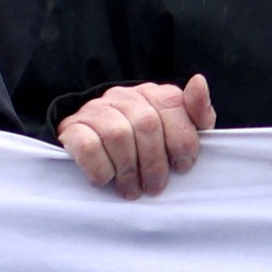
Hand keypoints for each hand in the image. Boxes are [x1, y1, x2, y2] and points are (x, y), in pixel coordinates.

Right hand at [60, 75, 213, 197]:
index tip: (181, 167)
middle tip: (154, 188)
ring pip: (117, 134)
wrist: (94, 147)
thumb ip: (197, 113)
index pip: (172, 104)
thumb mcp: (177, 131)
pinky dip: (101, 169)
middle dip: (155, 163)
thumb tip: (198, 82)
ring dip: (128, 170)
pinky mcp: (72, 128)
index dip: (182, 140)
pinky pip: (88, 146)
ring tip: (132, 189)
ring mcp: (95, 109)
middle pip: (146, 124)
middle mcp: (123, 96)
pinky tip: (107, 179)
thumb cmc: (145, 146)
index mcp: (152, 94)